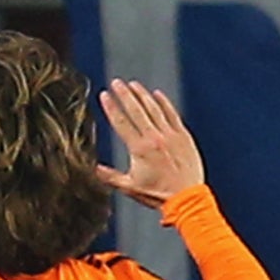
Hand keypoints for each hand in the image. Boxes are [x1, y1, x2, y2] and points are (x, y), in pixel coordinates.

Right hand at [96, 79, 203, 210]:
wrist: (186, 197)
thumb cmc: (157, 194)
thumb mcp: (129, 187)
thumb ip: (109, 176)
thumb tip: (93, 169)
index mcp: (139, 149)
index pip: (122, 123)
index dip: (112, 107)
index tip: (104, 95)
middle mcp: (154, 138)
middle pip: (137, 111)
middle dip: (125, 95)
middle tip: (116, 83)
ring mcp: (170, 135)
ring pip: (154, 109)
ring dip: (142, 95)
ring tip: (133, 84)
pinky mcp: (183, 135)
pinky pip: (172, 114)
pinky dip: (164, 102)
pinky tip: (156, 94)